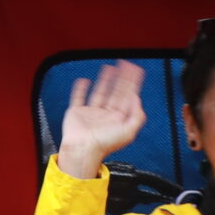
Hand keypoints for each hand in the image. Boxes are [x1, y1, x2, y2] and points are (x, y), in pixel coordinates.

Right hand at [55, 60, 146, 178]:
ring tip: (109, 68)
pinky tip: (84, 81)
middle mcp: (106, 115)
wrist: (83, 150)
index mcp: (118, 119)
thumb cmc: (104, 145)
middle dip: (121, 78)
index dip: (132, 82)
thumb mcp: (129, 132)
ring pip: (100, 92)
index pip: (127, 96)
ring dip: (105, 80)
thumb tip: (136, 98)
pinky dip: (81, 89)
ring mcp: (91, 113)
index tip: (136, 70)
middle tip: (125, 63)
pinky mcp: (77, 112)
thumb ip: (137, 115)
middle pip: (116, 91)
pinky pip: (79, 97)